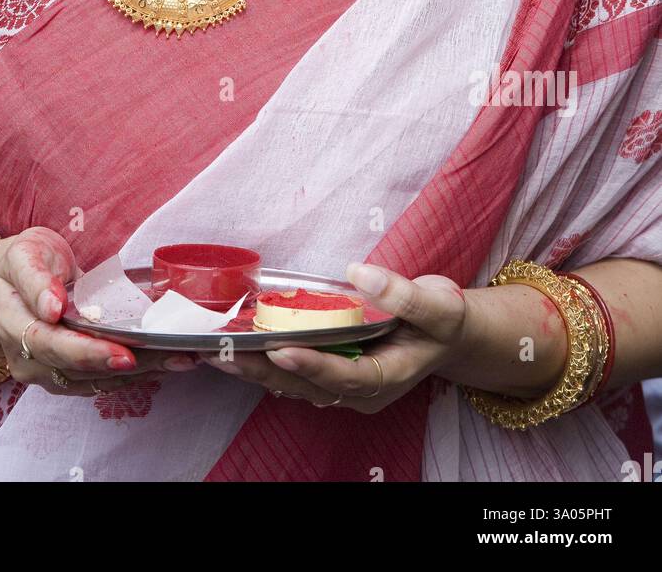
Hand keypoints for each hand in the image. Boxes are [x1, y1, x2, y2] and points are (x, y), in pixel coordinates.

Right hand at [0, 227, 200, 395]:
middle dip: (121, 364)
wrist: (24, 275)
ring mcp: (45, 372)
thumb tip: (51, 307)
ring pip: (91, 381)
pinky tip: (162, 362)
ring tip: (176, 358)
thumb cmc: (29, 260)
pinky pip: (99, 382)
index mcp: (12, 323)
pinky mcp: (66, 376)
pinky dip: (132, 375)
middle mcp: (25, 357)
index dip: (85, 350)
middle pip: (74, 370)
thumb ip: (36, 278)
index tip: (122, 351)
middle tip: (163, 358)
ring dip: (136, 373)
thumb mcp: (26, 254)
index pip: (49, 344)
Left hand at [199, 262, 467, 413]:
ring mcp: (343, 386)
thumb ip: (404, 294)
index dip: (312, 365)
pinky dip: (263, 361)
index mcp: (387, 378)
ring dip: (254, 368)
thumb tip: (359, 272)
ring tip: (216, 351)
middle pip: (305, 385)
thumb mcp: (439, 304)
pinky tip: (235, 346)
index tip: (281, 349)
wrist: (447, 334)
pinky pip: (292, 373)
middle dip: (263, 369)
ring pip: (292, 383)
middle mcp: (360, 391)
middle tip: (224, 353)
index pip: (344, 377)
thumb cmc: (443, 319)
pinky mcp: (331, 373)